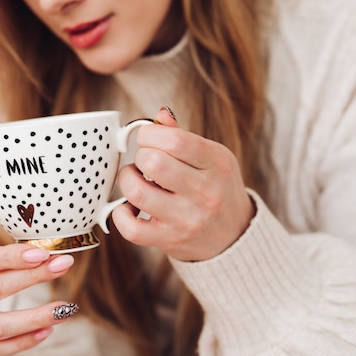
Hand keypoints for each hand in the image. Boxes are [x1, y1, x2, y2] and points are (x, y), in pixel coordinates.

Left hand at [112, 108, 254, 261]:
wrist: (235, 237)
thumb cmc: (217, 190)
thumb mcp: (212, 158)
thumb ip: (182, 136)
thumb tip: (158, 115)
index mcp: (216, 163)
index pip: (174, 140)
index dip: (149, 134)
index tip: (147, 139)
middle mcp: (205, 192)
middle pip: (152, 162)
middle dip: (139, 156)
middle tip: (144, 161)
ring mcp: (186, 219)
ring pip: (137, 192)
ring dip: (127, 180)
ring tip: (136, 180)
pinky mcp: (169, 240)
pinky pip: (131, 228)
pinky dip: (120, 214)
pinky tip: (129, 207)